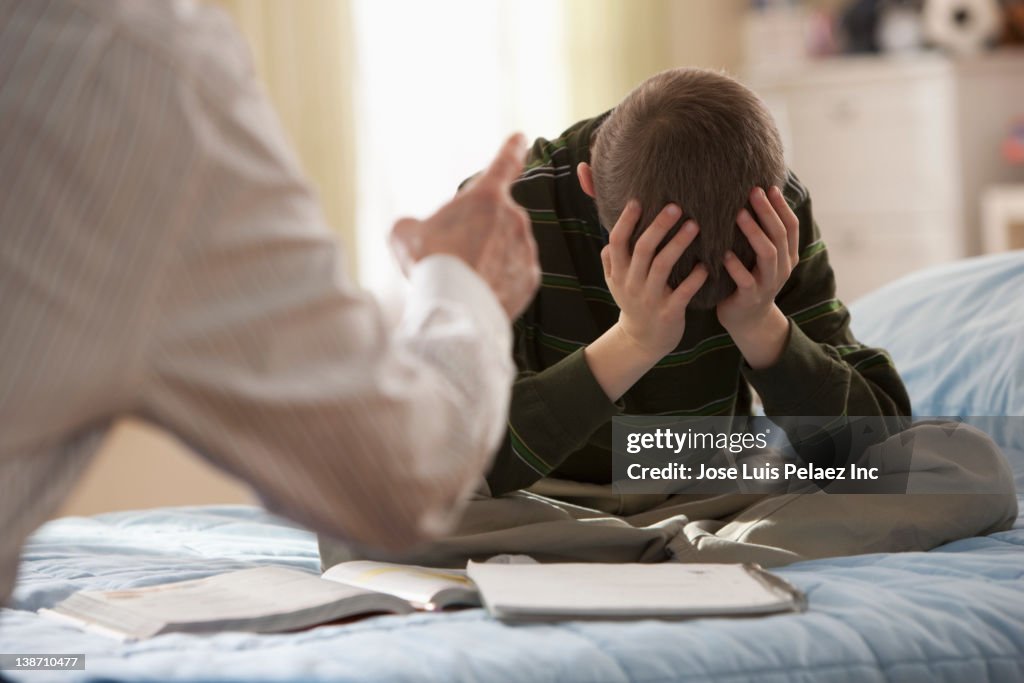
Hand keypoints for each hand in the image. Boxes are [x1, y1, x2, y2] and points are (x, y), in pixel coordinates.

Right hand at [389, 134, 539, 319]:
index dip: (512, 148)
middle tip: (453, 256)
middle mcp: (513, 218)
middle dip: (478, 234)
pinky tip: (478, 292)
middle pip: (495, 220)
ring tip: (463, 279)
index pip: (505, 163)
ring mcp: (525, 248)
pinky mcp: (530, 278)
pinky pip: (513, 274)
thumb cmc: (429, 264)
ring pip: (505, 248)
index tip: (521, 138)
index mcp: (486, 197)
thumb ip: (415, 225)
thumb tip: (414, 232)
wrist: (455, 307)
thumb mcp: (405, 234)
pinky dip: (499, 281)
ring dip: (488, 258)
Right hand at [601, 200, 708, 361]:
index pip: (617, 242)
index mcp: (618, 273)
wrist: (642, 341)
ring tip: (694, 225)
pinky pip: (683, 292)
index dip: (626, 221)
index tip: (638, 201)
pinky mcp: (668, 312)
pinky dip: (695, 277)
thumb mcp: (615, 283)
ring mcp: (650, 299)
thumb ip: (610, 260)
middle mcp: (632, 283)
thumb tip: (610, 236)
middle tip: (676, 207)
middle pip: (642, 249)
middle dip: (658, 226)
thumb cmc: (633, 303)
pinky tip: (707, 265)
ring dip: (678, 244)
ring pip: (662, 266)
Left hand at [716, 186, 799, 368]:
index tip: (769, 186)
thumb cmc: (750, 279)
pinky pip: (746, 280)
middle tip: (753, 191)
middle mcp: (782, 268)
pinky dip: (736, 266)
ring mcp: (768, 283)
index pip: (790, 226)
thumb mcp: (762, 258)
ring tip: (739, 214)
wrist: (748, 320)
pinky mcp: (751, 297)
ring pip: (767, 254)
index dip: (782, 206)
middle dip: (768, 212)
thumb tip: (754, 198)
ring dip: (754, 233)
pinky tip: (724, 253)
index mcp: (787, 256)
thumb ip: (762, 234)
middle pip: (779, 235)